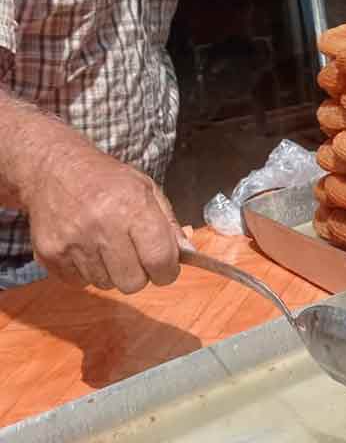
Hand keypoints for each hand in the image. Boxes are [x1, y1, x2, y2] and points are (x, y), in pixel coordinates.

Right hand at [24, 150, 188, 293]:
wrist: (53, 169)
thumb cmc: (106, 179)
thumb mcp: (147, 189)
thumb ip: (169, 223)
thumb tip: (186, 253)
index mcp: (133, 207)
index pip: (160, 261)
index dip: (168, 271)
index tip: (166, 267)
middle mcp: (103, 226)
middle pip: (133, 283)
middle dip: (140, 274)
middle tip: (135, 255)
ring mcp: (74, 242)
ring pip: (107, 284)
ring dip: (112, 272)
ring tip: (107, 245)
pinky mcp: (50, 254)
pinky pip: (80, 283)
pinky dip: (88, 271)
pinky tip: (87, 247)